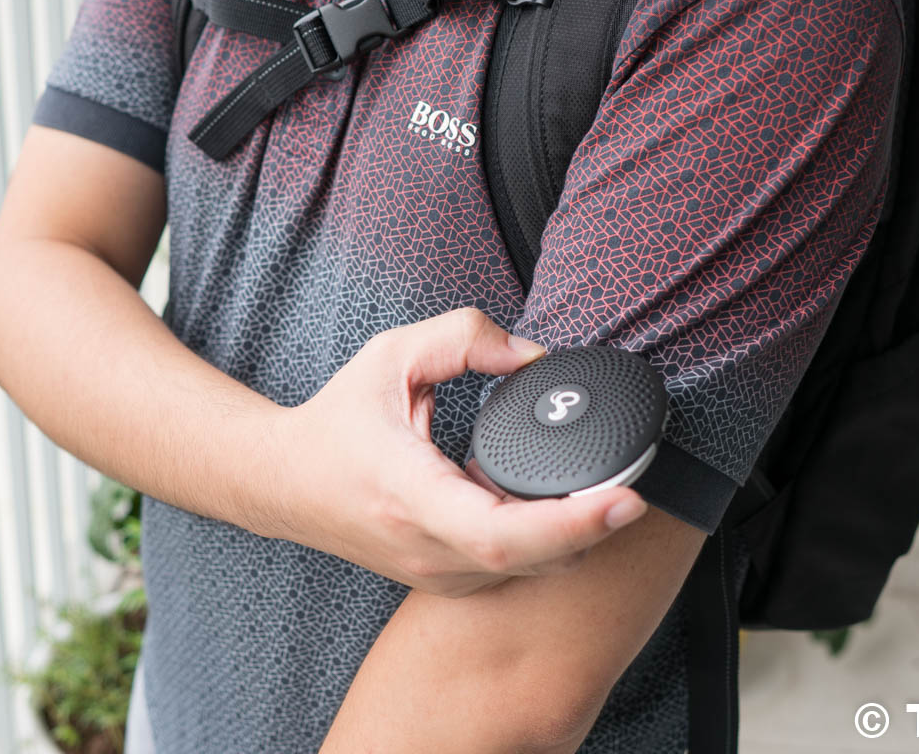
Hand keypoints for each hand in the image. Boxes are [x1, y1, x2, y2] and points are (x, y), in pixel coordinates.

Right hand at [270, 308, 648, 596]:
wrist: (282, 483)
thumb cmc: (335, 421)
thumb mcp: (391, 355)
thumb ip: (464, 338)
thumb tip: (534, 356)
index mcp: (408, 494)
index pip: (501, 530)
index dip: (573, 521)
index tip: (626, 498)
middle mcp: (425, 548)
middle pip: (535, 560)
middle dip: (596, 527)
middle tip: (636, 484)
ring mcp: (434, 573)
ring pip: (530, 572)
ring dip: (575, 537)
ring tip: (602, 491)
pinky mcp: (444, 579)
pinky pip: (513, 570)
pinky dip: (546, 543)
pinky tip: (556, 507)